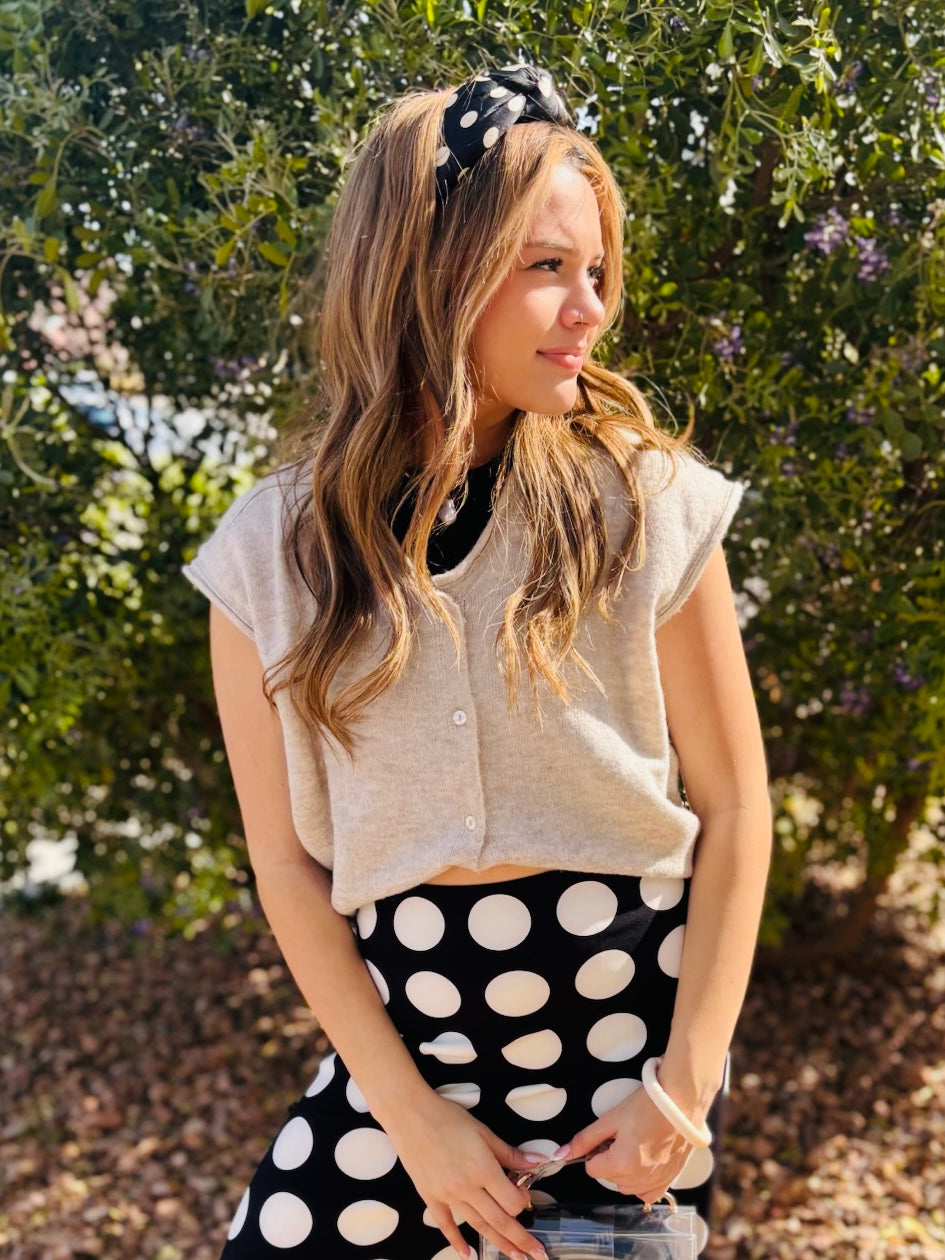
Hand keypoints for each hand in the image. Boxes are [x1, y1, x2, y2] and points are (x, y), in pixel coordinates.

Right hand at [384, 1091, 548, 1259]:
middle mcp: (466, 1187)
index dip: (522, 1203)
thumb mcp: (483, 1132)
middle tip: (536, 1253)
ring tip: (514, 1256)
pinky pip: (445, 1225)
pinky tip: (467, 1254)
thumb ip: (509, 1153)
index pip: (511, 1201)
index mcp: (483, 1169)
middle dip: (520, 1239)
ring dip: (498, 1243)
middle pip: (499, 1220)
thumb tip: (537, 1162)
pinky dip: (456, 1242)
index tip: (526, 1199)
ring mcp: (447, 1195)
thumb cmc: (447, 1117)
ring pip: (478, 1225)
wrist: (410, 1114)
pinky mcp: (430, 1197)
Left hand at [556, 1087, 691, 1203]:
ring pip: (626, 1187)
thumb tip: (561, 1154)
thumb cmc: (646, 1105)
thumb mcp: (610, 1119)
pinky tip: (645, 1164)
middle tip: (622, 1138)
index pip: (592, 1169)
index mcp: (621, 1162)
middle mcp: (639, 1178)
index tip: (607, 1138)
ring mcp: (656, 1181)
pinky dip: (642, 1183)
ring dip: (625, 1172)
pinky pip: (648, 1194)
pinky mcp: (669, 1180)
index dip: (596, 1152)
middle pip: (609, 1178)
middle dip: (610, 1160)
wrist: (681, 1101)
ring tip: (635, 1146)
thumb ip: (585, 1139)